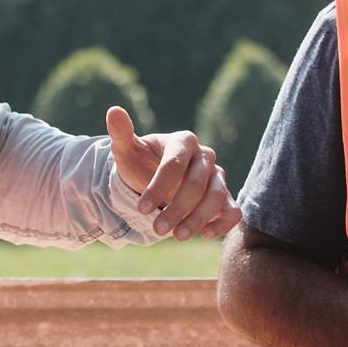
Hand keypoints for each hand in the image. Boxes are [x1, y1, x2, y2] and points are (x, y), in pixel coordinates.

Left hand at [106, 107, 241, 240]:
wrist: (152, 179)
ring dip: (199, 218)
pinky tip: (205, 235)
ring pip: (217, 196)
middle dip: (178, 207)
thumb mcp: (127, 150)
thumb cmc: (140, 163)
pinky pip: (233, 210)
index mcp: (184, 141)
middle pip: (198, 182)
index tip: (142, 207)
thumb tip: (114, 110)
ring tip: (178, 236)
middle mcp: (205, 156)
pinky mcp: (225, 198)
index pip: (174, 163)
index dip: (158, 186)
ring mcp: (217, 177)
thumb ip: (121, 133)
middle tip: (157, 229)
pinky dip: (223, 223)